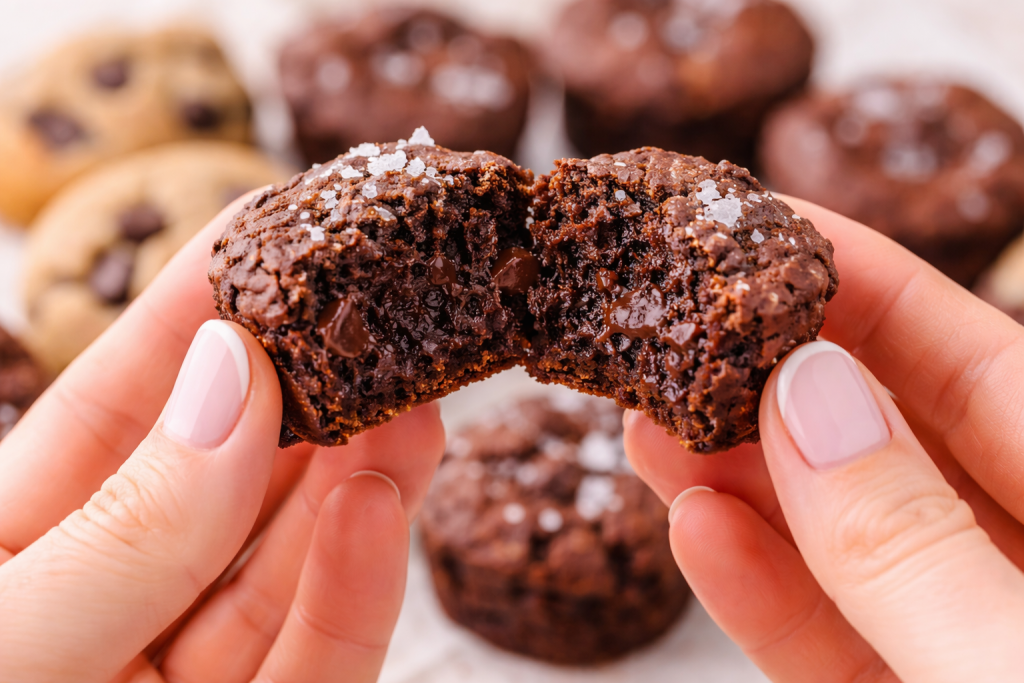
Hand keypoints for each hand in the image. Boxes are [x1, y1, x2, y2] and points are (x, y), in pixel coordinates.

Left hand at [0, 196, 445, 682]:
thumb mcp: (10, 636)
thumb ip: (128, 527)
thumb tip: (231, 373)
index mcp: (22, 549)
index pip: (116, 409)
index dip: (190, 314)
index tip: (267, 226)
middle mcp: (115, 602)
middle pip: (231, 476)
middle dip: (309, 392)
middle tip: (380, 312)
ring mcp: (191, 673)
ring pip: (294, 559)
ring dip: (361, 475)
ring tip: (413, 400)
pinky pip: (322, 657)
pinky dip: (358, 586)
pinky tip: (380, 510)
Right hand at [625, 197, 1023, 682]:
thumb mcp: (1018, 663)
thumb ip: (910, 543)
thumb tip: (807, 394)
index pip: (982, 364)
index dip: (871, 285)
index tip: (762, 230)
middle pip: (894, 441)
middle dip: (776, 385)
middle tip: (675, 328)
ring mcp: (966, 642)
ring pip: (842, 542)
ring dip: (738, 483)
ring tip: (650, 425)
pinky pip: (829, 638)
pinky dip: (757, 589)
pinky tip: (693, 531)